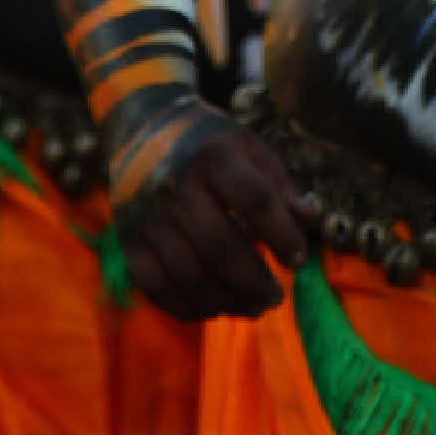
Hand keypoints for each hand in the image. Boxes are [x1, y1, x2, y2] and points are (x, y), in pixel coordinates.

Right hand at [117, 105, 314, 319]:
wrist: (140, 125)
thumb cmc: (208, 142)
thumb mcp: (248, 147)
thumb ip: (278, 184)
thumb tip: (308, 220)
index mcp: (213, 155)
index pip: (255, 201)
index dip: (282, 235)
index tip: (297, 261)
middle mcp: (175, 184)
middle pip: (220, 246)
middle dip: (254, 282)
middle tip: (275, 299)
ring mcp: (147, 214)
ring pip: (188, 273)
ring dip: (225, 301)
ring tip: (251, 308)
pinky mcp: (127, 238)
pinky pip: (154, 285)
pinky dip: (185, 307)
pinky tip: (212, 309)